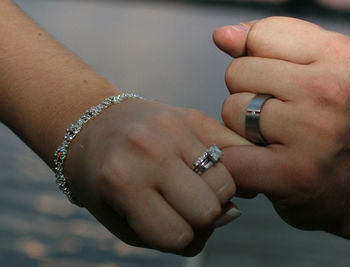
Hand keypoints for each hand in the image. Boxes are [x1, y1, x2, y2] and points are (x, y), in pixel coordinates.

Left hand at [63, 98, 249, 255]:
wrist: (94, 124)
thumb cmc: (104, 180)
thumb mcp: (119, 218)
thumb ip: (170, 232)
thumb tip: (232, 212)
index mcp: (122, 182)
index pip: (179, 236)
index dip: (178, 240)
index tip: (168, 225)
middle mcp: (150, 150)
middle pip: (208, 210)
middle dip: (200, 218)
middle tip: (182, 206)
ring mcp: (174, 128)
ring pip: (226, 183)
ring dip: (214, 193)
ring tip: (192, 185)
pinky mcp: (192, 115)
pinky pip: (234, 150)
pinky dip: (227, 166)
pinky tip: (210, 167)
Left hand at [214, 17, 349, 248]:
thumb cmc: (330, 118)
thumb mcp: (316, 68)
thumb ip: (268, 44)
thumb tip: (221, 35)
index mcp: (339, 55)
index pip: (260, 35)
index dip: (259, 59)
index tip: (279, 82)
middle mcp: (330, 91)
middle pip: (238, 72)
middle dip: (247, 93)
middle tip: (277, 116)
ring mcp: (313, 133)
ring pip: (231, 110)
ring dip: (241, 127)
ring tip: (272, 139)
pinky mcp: (293, 173)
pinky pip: (229, 154)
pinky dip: (235, 160)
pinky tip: (260, 164)